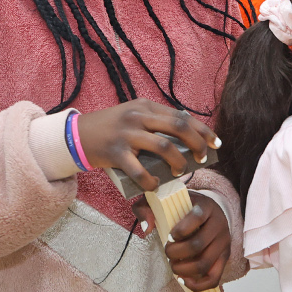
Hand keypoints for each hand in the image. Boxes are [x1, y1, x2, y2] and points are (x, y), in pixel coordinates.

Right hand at [76, 99, 216, 191]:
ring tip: (181, 171)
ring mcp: (127, 134)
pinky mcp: (116, 153)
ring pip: (164, 147)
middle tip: (202, 158)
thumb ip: (155, 121)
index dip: (202, 131)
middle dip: (197, 144)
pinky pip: (140, 171)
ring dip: (178, 162)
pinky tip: (155, 185)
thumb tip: (186, 136)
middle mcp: (138, 116)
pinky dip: (151, 181)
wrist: (76, 135)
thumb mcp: (133, 116)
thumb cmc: (110, 128)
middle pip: (178, 128)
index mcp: (146, 106)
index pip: (182, 117)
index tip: (215, 143)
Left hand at [133, 196, 231, 291]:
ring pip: (204, 264)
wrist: (209, 211)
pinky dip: (197, 284)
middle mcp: (219, 224)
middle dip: (176, 253)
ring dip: (183, 270)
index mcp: (205, 206)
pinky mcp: (225, 257)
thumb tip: (148, 229)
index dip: (179, 231)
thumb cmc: (182, 207)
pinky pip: (214, 278)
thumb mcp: (163, 199)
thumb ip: (146, 208)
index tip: (169, 236)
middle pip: (197, 245)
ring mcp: (224, 242)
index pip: (196, 218)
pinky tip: (183, 280)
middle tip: (167, 252)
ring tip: (173, 266)